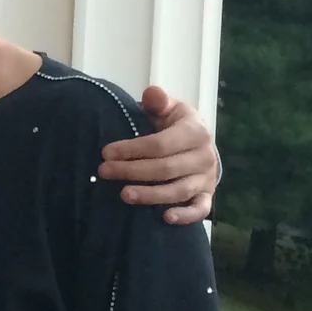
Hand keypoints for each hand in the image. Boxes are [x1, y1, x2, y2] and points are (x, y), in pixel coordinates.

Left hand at [98, 88, 219, 224]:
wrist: (199, 144)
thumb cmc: (176, 125)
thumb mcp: (169, 108)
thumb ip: (158, 101)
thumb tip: (151, 92)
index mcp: (195, 132)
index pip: (160, 144)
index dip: (132, 149)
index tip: (105, 153)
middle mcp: (204, 156)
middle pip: (166, 168)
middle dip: (132, 171)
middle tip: (103, 172)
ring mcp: (207, 178)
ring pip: (179, 190)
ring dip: (150, 195)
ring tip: (123, 195)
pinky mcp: (207, 195)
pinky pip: (200, 209)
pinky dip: (185, 215)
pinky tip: (165, 218)